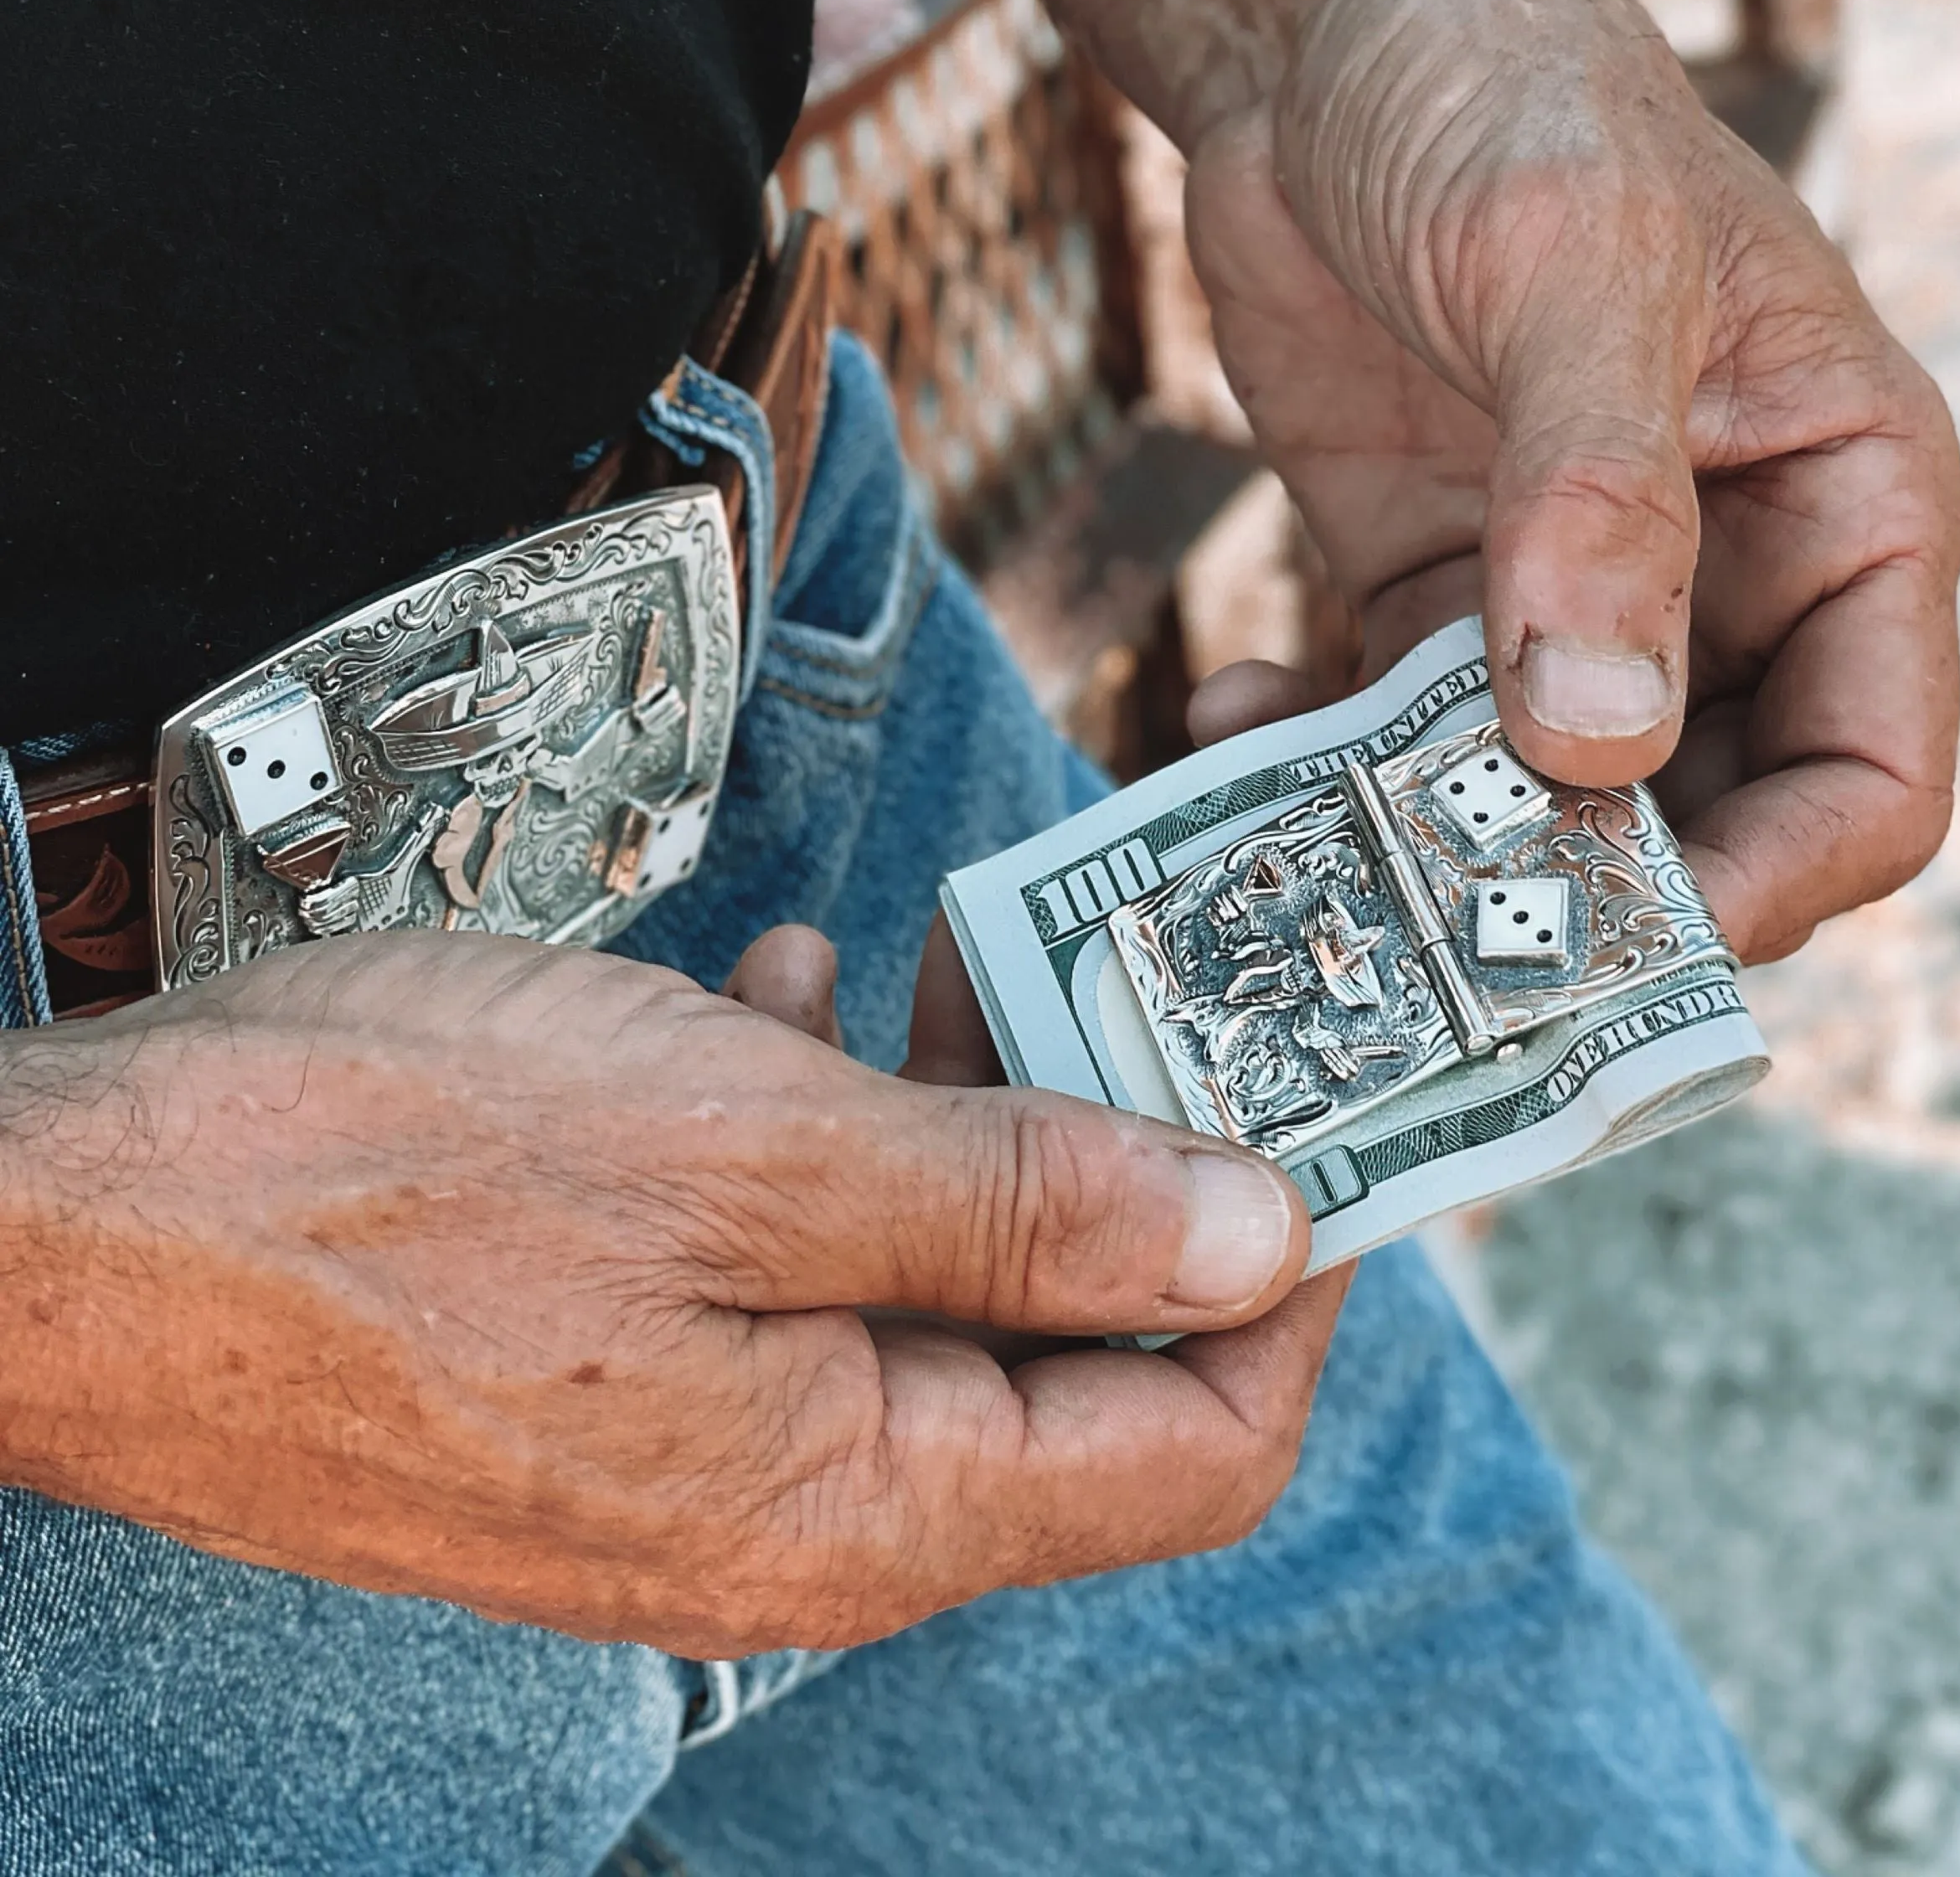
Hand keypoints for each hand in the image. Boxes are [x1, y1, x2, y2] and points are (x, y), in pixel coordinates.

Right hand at [0, 930, 1324, 1654]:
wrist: (60, 1228)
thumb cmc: (376, 1176)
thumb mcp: (752, 1149)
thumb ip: (1022, 1207)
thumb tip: (1257, 1237)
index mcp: (865, 1500)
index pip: (1195, 1449)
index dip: (1288, 1287)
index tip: (1306, 1126)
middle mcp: (796, 1511)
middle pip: (1063, 1360)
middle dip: (1110, 1169)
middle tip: (1107, 998)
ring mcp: (696, 1451)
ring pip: (917, 1290)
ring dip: (951, 1129)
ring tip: (928, 976)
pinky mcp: (609, 1375)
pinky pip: (781, 1263)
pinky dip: (815, 1135)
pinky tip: (770, 1009)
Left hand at [1186, 0, 1959, 962]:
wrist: (1325, 43)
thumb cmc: (1507, 96)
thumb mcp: (1576, 268)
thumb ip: (1597, 502)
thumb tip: (1601, 738)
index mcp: (1839, 511)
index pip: (1869, 773)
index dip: (1774, 886)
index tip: (1629, 941)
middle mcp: (1718, 583)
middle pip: (1692, 825)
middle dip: (1574, 894)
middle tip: (1433, 930)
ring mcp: (1561, 602)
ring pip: (1524, 803)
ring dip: (1420, 844)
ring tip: (1304, 849)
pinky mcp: (1426, 594)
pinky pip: (1386, 737)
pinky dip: (1314, 766)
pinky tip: (1232, 724)